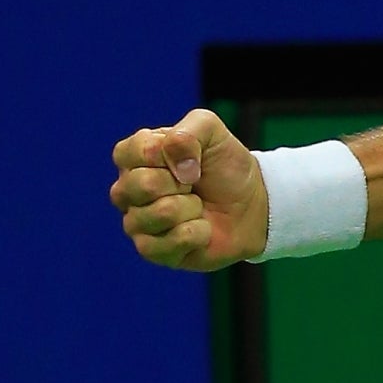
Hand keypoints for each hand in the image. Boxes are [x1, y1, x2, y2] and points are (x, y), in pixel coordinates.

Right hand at [109, 108, 267, 269]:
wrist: (253, 204)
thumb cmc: (225, 167)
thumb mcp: (212, 131)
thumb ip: (188, 132)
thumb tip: (177, 166)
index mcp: (135, 157)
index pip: (130, 152)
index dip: (167, 153)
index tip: (190, 156)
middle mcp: (128, 190)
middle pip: (141, 184)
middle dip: (181, 182)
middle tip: (194, 183)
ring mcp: (137, 222)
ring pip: (158, 214)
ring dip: (191, 207)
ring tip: (198, 205)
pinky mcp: (151, 251)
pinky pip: (169, 242)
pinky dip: (197, 232)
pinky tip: (201, 228)